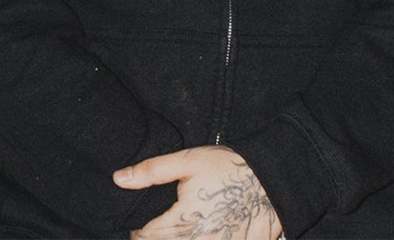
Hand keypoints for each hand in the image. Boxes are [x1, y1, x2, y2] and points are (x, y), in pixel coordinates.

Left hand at [115, 145, 281, 239]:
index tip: (139, 226)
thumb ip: (151, 171)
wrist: (274, 177)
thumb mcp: (188, 161)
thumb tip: (118, 179)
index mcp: (182, 222)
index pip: (146, 238)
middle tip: (162, 228)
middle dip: (158, 239)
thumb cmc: (230, 167)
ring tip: (186, 229)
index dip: (137, 232)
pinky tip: (206, 233)